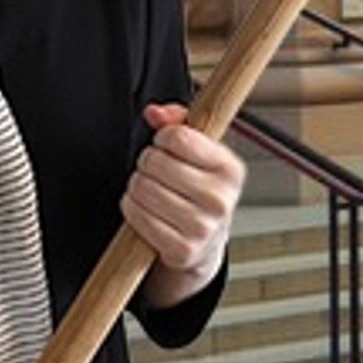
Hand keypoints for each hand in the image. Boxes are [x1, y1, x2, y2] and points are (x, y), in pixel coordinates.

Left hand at [123, 101, 243, 304]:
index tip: (166, 144)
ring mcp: (202, 227)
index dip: (163, 138)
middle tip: (155, 170)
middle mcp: (220, 199)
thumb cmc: (200, 191)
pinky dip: (133, 208)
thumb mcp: (199, 152)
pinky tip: (146, 208)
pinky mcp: (181, 249)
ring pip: (142, 188)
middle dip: (147, 162)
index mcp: (230, 170)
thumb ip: (177, 122)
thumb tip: (155, 113)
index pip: (180, 137)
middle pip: (155, 161)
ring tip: (151, 189)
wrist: (207, 241)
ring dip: (137, 185)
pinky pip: (137, 215)